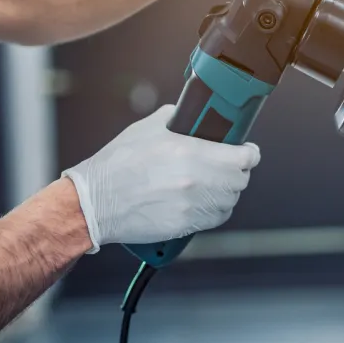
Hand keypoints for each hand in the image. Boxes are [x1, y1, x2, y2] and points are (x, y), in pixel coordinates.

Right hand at [61, 106, 260, 251]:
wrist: (94, 203)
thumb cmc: (117, 165)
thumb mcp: (147, 129)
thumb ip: (175, 119)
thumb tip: (191, 116)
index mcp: (191, 152)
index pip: (243, 157)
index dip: (249, 152)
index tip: (247, 150)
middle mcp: (196, 181)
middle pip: (241, 180)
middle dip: (238, 171)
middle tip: (228, 165)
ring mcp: (192, 206)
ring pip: (231, 201)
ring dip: (227, 191)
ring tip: (214, 183)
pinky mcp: (185, 226)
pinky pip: (216, 219)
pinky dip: (215, 209)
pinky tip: (203, 200)